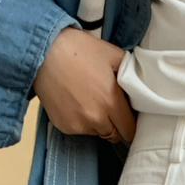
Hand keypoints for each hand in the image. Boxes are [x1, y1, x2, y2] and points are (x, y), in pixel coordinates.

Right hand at [33, 26, 135, 142]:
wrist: (44, 52)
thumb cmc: (79, 50)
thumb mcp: (112, 54)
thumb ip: (130, 73)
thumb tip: (140, 87)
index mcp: (111, 102)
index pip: (130, 131)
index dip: (131, 124)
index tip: (128, 116)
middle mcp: (95, 119)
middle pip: (115, 135)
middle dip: (116, 125)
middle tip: (110, 107)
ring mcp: (78, 125)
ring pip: (98, 133)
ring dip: (98, 123)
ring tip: (90, 100)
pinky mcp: (64, 126)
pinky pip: (80, 130)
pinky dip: (81, 120)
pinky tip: (76, 102)